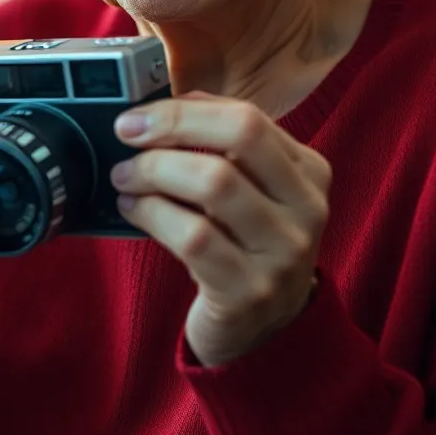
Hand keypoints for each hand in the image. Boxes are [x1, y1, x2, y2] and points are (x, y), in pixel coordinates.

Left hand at [111, 94, 330, 367]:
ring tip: (125, 177)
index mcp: (309, 172)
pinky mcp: (249, 292)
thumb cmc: (245, 245)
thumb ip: (224, 145)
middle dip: (172, 128)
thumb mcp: (254, 191)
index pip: (249, 117)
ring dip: (155, 172)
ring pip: (214, 183)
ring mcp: (283, 253)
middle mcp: (307, 209)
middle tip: (127, 136)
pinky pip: (193, 236)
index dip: (187, 109)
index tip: (141, 115)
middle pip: (239, 138)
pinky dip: (152, 214)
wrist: (264, 332)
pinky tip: (133, 209)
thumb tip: (169, 102)